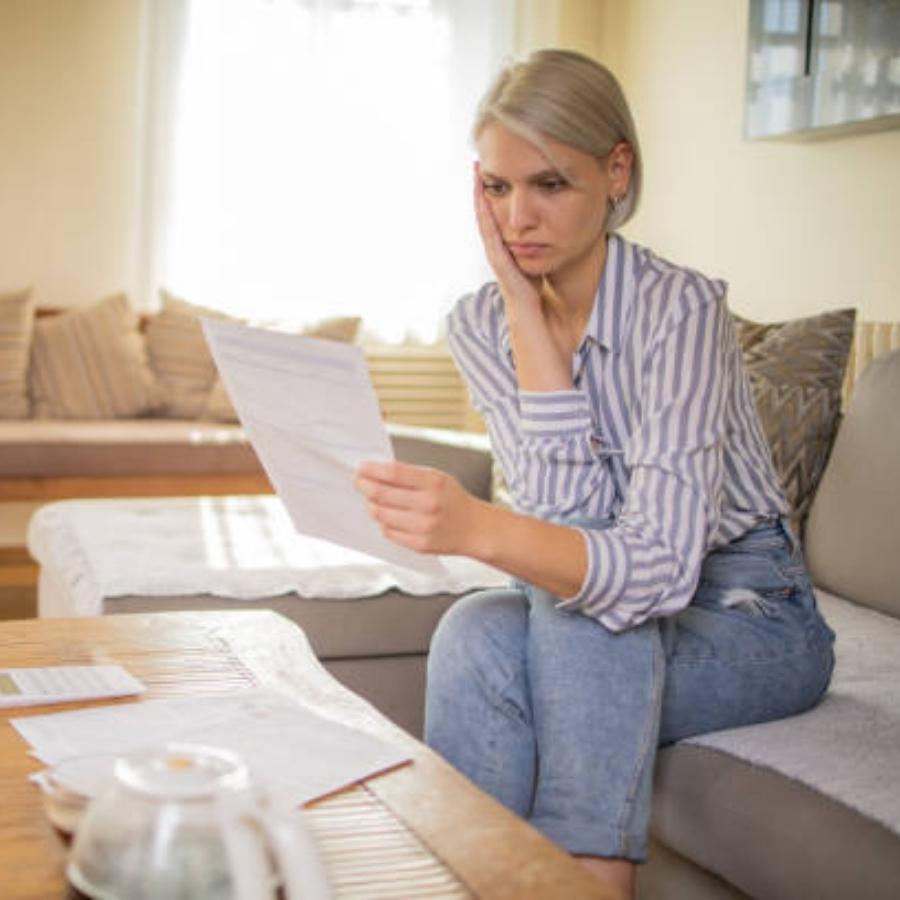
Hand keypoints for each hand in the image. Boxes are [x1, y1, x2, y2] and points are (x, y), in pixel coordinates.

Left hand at [355, 461, 480, 555]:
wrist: (474, 528)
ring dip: (372, 505)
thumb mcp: (438, 478)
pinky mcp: (419, 544)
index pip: (394, 473)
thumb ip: (410, 475)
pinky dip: (384, 522)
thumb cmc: (452, 500)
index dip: (373, 470)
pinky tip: (389, 516)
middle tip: (360, 482)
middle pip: (382, 494)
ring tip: (374, 500)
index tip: (362, 468)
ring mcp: (423, 526)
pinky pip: (388, 531)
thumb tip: (376, 472)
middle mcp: (429, 504)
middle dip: (365, 486)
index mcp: (434, 482)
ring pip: (381, 514)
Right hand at [473, 164, 540, 314]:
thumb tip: (552, 231)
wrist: (536, 323)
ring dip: (479, 196)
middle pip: (486, 215)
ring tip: (476, 173)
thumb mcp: (541, 265)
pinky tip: (482, 196)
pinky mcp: (499, 262)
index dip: (492, 197)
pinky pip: (490, 232)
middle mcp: (499, 252)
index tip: (491, 174)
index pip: (496, 219)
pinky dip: (484, 213)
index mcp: (507, 252)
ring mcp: (497, 257)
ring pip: (484, 220)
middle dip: (482, 191)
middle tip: (477, 165)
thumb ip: (541, 249)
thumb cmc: (540, 299)